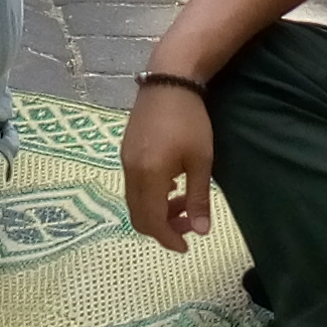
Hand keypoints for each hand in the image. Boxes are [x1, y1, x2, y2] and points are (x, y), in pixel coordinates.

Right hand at [122, 80, 215, 251]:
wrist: (169, 80)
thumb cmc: (190, 120)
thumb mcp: (201, 160)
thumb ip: (198, 197)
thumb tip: (201, 230)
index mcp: (149, 176)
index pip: (152, 221)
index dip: (168, 238)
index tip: (186, 246)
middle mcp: (131, 171)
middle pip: (138, 215)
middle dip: (162, 227)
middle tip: (187, 225)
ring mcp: (125, 159)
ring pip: (135, 200)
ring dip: (156, 210)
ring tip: (183, 202)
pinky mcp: (126, 150)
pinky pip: (133, 184)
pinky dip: (150, 194)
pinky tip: (171, 183)